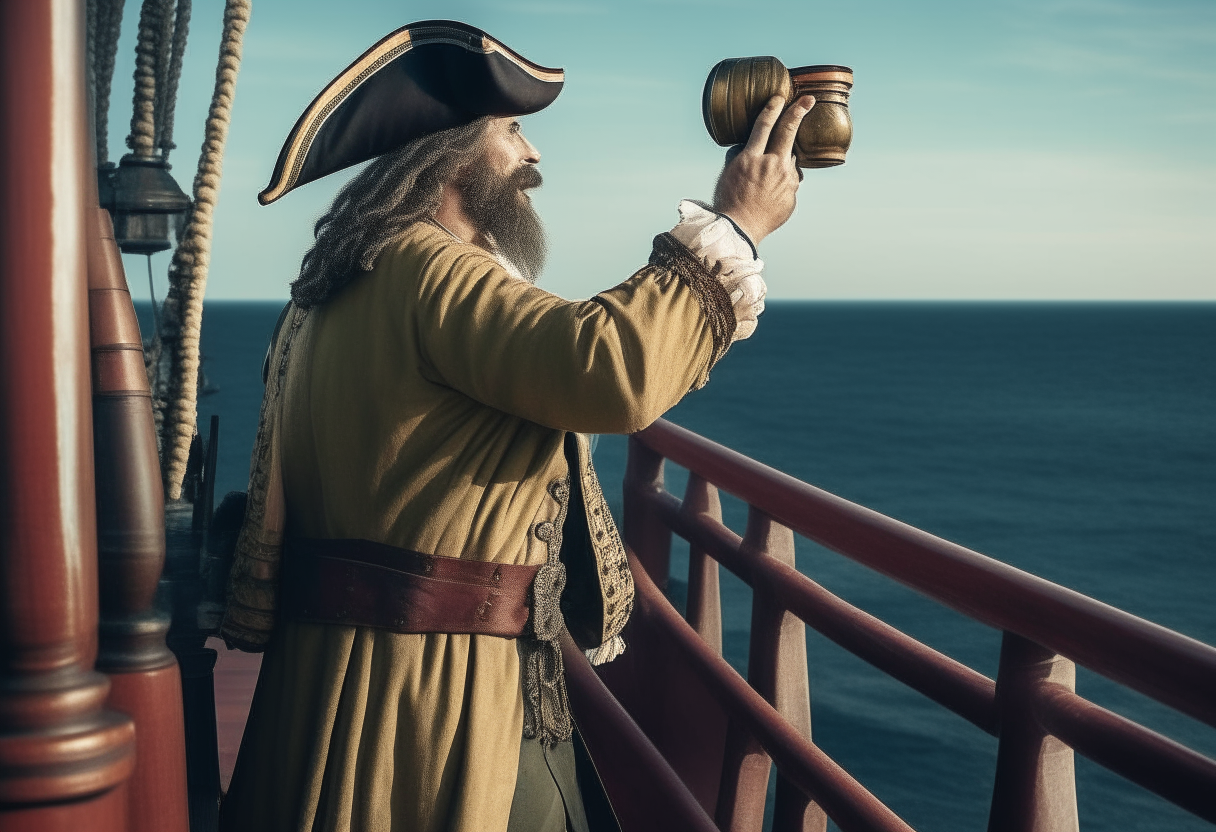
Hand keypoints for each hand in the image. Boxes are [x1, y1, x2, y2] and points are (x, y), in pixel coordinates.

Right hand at [712, 94, 814, 245]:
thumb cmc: (728, 202)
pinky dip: (783, 183)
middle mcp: (772, 166)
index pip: (764, 125)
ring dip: (784, 159)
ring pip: (791, 160)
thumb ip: (741, 156)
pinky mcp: (792, 195)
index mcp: (751, 158)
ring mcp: (785, 181)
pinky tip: (770, 194)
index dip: (773, 108)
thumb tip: (749, 146)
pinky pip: (791, 182)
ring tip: (769, 175)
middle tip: (809, 100)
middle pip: (788, 132)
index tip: (780, 97)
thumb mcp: (727, 173)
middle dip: (799, 111)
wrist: (739, 230)